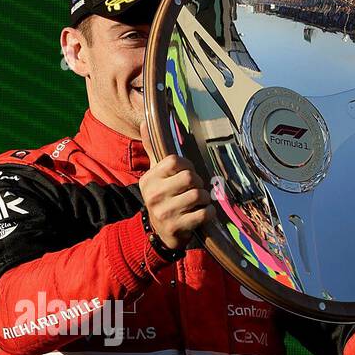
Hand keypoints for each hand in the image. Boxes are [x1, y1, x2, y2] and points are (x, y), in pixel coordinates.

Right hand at [138, 121, 211, 249]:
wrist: (159, 233)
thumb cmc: (162, 198)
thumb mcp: (155, 175)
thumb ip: (153, 149)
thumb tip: (145, 121)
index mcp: (148, 179)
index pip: (174, 161)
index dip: (187, 165)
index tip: (187, 172)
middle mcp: (153, 195)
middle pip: (189, 177)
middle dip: (198, 182)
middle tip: (195, 188)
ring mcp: (164, 212)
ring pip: (198, 195)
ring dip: (205, 198)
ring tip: (199, 201)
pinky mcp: (176, 227)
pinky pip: (203, 214)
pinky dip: (209, 212)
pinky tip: (204, 213)